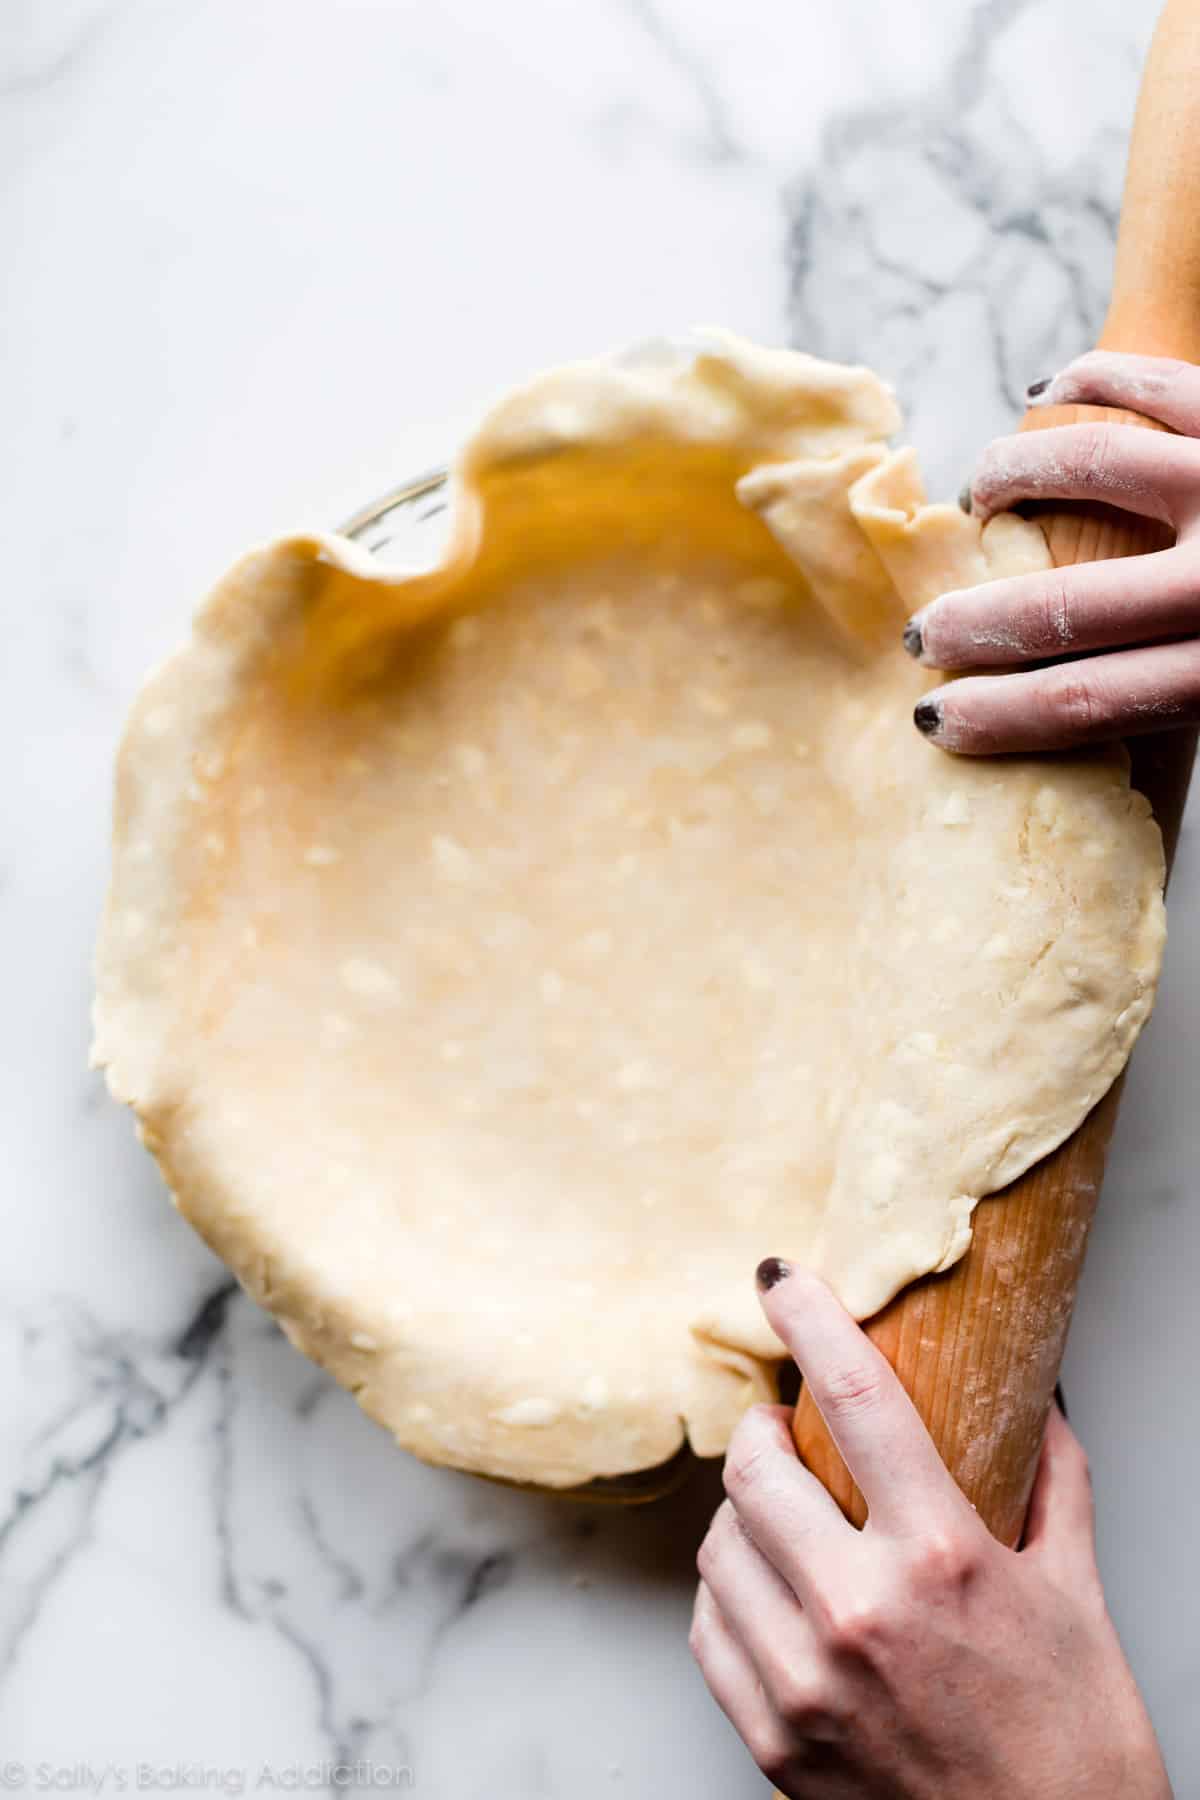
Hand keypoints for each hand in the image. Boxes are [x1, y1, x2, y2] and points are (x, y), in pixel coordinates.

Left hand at [690, 1261, 1170, 1798]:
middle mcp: (860, 1613)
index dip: (811, 1317)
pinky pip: (710, 1631)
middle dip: (762, 1431)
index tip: (781, 1279)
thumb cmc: (1075, 1745)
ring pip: (719, 1547)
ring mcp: (806, 1682)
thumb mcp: (1077, 1594)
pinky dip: (731, 1596)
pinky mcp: (772, 1741)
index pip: (858, 1397)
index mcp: (942, 1559)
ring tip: (784, 1518)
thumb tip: (1035, 1402)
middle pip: (756, 1468)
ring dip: (744, 1516)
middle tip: (785, 1430)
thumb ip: (1051, 1483)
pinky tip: (769, 1592)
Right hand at [905, 349, 1199, 753]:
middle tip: (922, 637)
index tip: (937, 723)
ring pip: (1089, 466)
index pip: (1086, 702)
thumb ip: (1184, 697)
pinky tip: (1047, 388)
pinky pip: (1155, 383)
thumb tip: (1102, 752)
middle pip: (1060, 608)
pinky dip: (1091, 380)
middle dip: (967, 628)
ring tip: (980, 499)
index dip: (996, 719)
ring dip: (1010, 478)